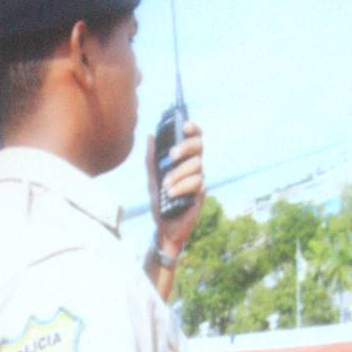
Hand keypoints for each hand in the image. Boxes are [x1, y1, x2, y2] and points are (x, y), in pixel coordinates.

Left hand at [146, 120, 204, 258]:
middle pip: (199, 147)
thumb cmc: (160, 201)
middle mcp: (195, 168)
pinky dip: (182, 186)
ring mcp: (200, 181)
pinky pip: (197, 183)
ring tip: (166, 186)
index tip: (184, 125)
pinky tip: (171, 193)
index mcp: (184, 161)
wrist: (164, 226)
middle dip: (186, 147)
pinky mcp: (201, 195)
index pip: (194, 139)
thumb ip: (151, 157)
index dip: (193, 129)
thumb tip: (150, 135)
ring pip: (197, 166)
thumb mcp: (152, 177)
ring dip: (179, 174)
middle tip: (171, 155)